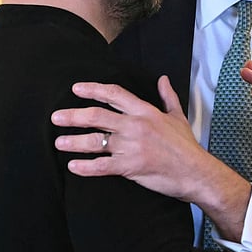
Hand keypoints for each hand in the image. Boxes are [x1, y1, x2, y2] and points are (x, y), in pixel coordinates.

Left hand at [51, 76, 250, 236]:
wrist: (195, 172)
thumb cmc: (186, 146)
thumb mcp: (178, 117)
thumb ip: (167, 97)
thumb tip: (163, 79)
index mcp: (145, 111)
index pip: (115, 94)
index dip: (93, 89)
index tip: (76, 88)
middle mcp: (135, 126)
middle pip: (97, 116)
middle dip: (73, 116)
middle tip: (55, 117)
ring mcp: (132, 146)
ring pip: (96, 141)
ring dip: (74, 142)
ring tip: (59, 142)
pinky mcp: (131, 167)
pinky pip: (102, 166)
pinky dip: (86, 167)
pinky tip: (73, 166)